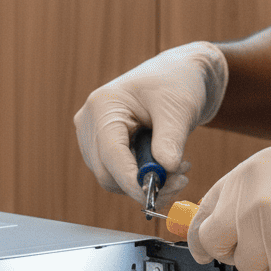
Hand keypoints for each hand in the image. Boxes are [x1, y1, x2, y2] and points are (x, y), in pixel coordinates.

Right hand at [74, 42, 228, 206]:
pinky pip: (119, 175)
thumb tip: (166, 170)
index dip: (130, 179)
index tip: (154, 195)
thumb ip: (171, 139)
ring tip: (180, 169)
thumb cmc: (177, 82)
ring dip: (146, 184)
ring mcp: (94, 137)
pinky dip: (143, 179)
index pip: (110, 152)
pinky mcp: (105, 149)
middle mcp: (90, 123)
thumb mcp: (179, 107)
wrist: (178, 76)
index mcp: (103, 105)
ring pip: (113, 179)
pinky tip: (169, 167)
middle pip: (107, 172)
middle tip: (180, 181)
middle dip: (142, 185)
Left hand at [187, 128, 270, 270]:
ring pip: (254, 266)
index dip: (204, 235)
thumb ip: (255, 186)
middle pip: (217, 246)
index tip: (206, 247)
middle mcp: (253, 201)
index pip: (205, 214)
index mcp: (249, 172)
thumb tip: (231, 214)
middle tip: (262, 248)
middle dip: (234, 252)